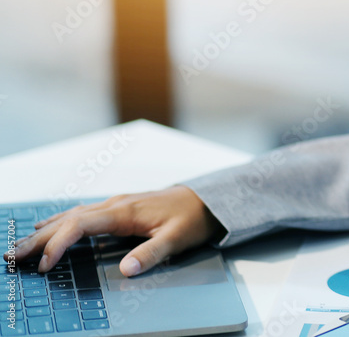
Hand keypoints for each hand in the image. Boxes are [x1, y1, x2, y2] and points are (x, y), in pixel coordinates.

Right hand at [7, 186, 220, 276]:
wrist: (208, 200)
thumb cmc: (193, 218)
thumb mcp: (178, 239)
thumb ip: (151, 254)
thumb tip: (126, 269)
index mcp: (125, 211)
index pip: (80, 226)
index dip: (59, 244)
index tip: (45, 264)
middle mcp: (116, 204)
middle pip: (68, 219)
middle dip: (39, 238)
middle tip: (12, 255)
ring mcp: (117, 204)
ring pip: (72, 215)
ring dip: (46, 229)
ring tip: (21, 244)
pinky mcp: (120, 207)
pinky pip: (83, 213)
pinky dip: (62, 221)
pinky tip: (50, 225)